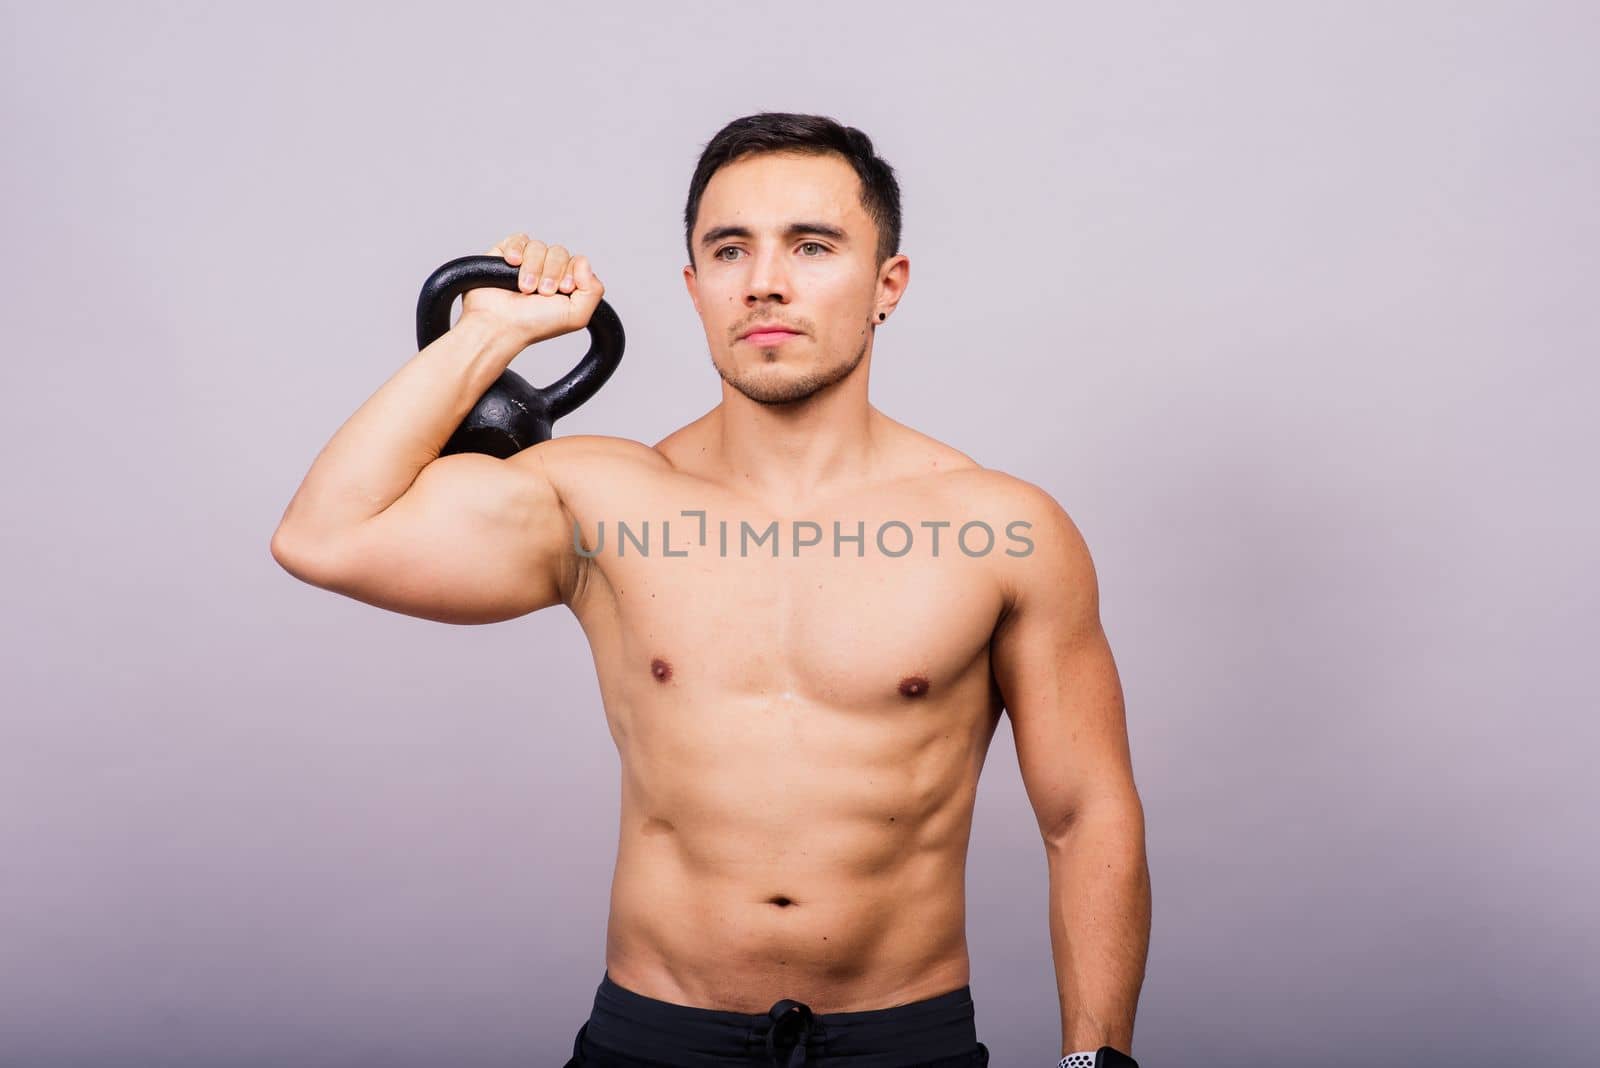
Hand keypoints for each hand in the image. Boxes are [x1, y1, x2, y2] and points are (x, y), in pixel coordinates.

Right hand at [461, 232, 604, 347]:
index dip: (570, 274)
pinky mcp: (506, 254)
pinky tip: (513, 264)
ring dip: (533, 269)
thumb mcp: (576, 316)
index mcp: (566, 283)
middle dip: (551, 273)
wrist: (500, 325)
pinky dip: (517, 250)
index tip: (561, 291)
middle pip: (560, 252)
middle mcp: (548, 271)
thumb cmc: (534, 325)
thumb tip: (584, 261)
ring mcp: (527, 262)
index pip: (577, 262)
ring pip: (539, 247)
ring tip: (524, 288)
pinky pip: (519, 239)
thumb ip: (594, 290)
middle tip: (541, 293)